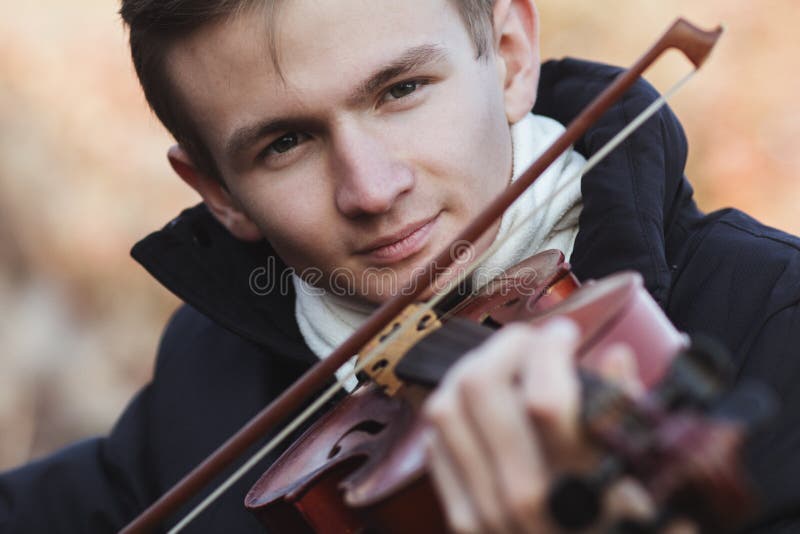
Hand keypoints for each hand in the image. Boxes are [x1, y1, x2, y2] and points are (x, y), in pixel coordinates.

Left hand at [422, 319, 660, 532]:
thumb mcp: (654, 489)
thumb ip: (631, 420)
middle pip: (479, 388)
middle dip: (505, 345)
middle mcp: (524, 499)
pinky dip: (451, 412)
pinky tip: (477, 405)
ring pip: (445, 409)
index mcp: (580, 489)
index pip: (545, 399)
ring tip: (502, 364)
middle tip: (531, 341)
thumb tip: (616, 360)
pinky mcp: (463, 521)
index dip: (551, 349)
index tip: (567, 333)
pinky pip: (434, 446)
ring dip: (471, 370)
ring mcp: (484, 511)